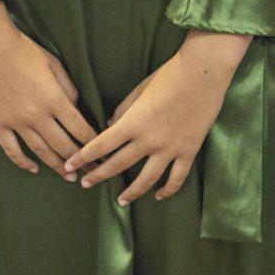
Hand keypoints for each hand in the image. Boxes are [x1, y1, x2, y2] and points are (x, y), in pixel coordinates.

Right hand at [0, 1, 98, 175]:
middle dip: (81, 160)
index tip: (102, 152)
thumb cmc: (23, 50)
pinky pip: (11, 150)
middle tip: (92, 171)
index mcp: (54, 99)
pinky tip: (34, 168)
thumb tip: (75, 109)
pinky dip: (23, 162)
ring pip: (41, 152)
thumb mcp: (54, 65)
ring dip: (57, 166)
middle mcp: (37, 115)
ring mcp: (16, 121)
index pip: (80, 129)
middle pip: (63, 146)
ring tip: (69, 176)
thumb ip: (68, 89)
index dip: (93, 143)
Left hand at [59, 29, 252, 205]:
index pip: (101, 145)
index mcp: (133, 122)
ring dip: (131, 193)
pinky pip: (176, 178)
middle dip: (98, 176)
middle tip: (85, 184)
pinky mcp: (189, 151)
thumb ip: (124, 110)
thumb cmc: (170, 75)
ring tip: (120, 201)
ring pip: (147, 180)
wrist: (204, 73)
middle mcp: (149, 140)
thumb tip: (110, 125)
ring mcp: (170, 148)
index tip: (69, 164)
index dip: (83, 156)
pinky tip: (158, 195)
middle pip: (118, 165)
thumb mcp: (140, 89)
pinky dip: (167, 190)